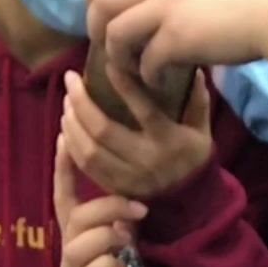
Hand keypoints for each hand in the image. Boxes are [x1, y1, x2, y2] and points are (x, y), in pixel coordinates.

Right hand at [53, 144, 150, 266]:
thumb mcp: (126, 246)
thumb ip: (122, 222)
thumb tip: (131, 196)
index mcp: (76, 237)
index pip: (63, 196)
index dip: (63, 168)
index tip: (64, 136)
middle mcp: (69, 254)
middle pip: (75, 216)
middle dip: (107, 206)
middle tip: (140, 209)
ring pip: (78, 244)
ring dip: (108, 236)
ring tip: (130, 243)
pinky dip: (108, 265)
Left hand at [60, 66, 210, 199]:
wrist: (188, 202)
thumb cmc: (193, 158)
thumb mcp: (201, 129)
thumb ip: (197, 99)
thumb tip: (194, 66)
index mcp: (167, 140)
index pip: (143, 109)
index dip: (123, 86)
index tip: (107, 64)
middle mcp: (145, 160)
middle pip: (103, 130)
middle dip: (81, 102)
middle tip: (70, 79)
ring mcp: (127, 177)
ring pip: (88, 151)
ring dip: (72, 124)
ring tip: (66, 101)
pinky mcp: (114, 188)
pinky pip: (85, 168)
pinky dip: (71, 147)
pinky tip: (66, 128)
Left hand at [87, 0, 267, 86]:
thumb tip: (152, 4)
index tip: (100, 17)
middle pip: (102, 2)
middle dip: (96, 31)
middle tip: (110, 51)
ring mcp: (165, 8)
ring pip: (115, 33)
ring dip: (119, 58)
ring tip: (135, 70)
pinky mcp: (176, 38)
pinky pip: (146, 62)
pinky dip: (149, 78)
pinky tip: (161, 83)